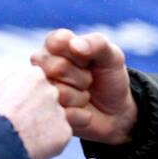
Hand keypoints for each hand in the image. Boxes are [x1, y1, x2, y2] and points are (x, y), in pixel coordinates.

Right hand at [0, 66, 70, 158]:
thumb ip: (4, 81)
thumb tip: (9, 83)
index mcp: (34, 75)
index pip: (35, 82)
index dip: (25, 95)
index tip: (16, 106)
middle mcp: (52, 91)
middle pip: (48, 99)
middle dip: (37, 109)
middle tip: (21, 123)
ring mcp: (60, 112)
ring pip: (54, 119)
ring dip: (43, 126)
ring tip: (24, 137)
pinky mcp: (64, 133)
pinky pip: (58, 137)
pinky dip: (48, 143)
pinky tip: (32, 147)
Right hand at [31, 30, 137, 145]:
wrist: (115, 111)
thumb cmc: (109, 77)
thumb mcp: (112, 56)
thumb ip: (96, 43)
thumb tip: (74, 45)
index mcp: (54, 46)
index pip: (57, 42)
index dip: (79, 54)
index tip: (88, 59)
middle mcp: (41, 67)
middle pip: (57, 67)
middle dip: (82, 77)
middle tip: (88, 80)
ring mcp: (41, 92)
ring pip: (60, 93)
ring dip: (81, 97)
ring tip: (84, 96)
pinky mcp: (46, 116)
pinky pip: (65, 115)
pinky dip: (82, 115)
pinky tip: (83, 113)